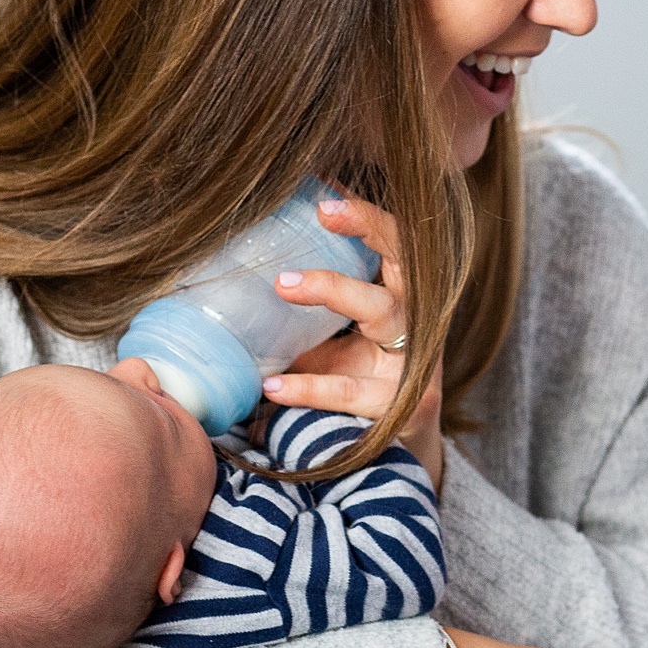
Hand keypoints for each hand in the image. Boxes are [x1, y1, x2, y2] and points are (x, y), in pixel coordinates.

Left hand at [260, 195, 444, 487]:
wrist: (395, 458)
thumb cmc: (355, 385)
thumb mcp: (333, 340)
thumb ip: (306, 311)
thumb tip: (231, 273)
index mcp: (399, 299)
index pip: (394, 242)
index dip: (365, 213)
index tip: (326, 189)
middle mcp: (415, 321)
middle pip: (406, 258)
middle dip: (369, 226)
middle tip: (322, 213)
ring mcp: (416, 362)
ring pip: (385, 311)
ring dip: (334, 289)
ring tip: (282, 285)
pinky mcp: (406, 407)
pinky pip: (355, 390)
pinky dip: (311, 386)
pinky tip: (273, 385)